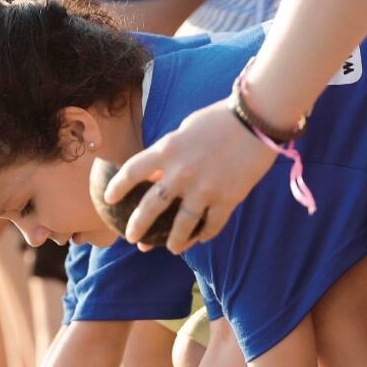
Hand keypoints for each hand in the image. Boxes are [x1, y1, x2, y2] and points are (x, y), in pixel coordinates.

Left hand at [105, 99, 275, 254]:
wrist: (258, 118)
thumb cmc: (221, 118)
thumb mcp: (185, 130)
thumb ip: (169, 152)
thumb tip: (154, 171)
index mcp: (167, 150)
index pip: (132, 171)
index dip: (116, 187)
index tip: (108, 199)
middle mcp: (181, 172)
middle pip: (150, 207)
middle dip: (137, 226)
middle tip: (131, 238)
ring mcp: (204, 188)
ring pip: (182, 225)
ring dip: (174, 241)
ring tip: (171, 249)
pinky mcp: (228, 198)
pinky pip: (212, 225)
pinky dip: (205, 234)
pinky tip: (200, 239)